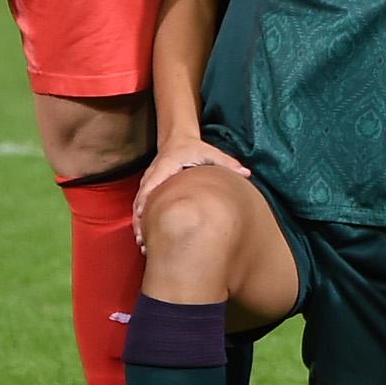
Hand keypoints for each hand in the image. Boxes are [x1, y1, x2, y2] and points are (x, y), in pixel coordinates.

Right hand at [133, 138, 250, 242]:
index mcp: (166, 165)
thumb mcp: (211, 153)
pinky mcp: (148, 188)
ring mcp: (148, 182)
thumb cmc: (194, 148)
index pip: (153, 182)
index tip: (143, 214)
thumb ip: (227, 163)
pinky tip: (144, 237)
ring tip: (142, 243)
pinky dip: (140, 220)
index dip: (147, 199)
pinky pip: (141, 205)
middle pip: (142, 198)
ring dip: (139, 223)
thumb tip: (246, 174)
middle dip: (140, 219)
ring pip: (138, 204)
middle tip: (143, 239)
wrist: (177, 141)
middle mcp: (153, 174)